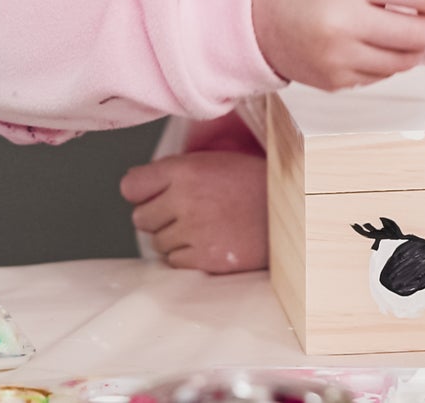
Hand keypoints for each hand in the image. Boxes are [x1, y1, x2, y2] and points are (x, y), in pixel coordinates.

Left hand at [120, 151, 267, 273]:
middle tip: (186, 214)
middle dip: (159, 218)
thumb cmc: (256, 184)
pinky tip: (212, 242)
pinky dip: (190, 257)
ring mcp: (195, 230)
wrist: (293, 209)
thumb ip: (176, 170)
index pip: (131, 186)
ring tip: (206, 228)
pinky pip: (175, 262)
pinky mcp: (205, 258)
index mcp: (186, 169)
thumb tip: (133, 183)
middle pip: (140, 219)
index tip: (155, 197)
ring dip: (176, 239)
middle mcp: (185, 199)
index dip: (142, 193)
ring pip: (158, 243)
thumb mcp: (216, 162)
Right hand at [251, 0, 424, 89]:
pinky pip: (382, 75)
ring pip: (405, 61)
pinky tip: (373, 46)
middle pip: (418, 35)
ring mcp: (340, 59)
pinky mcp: (336, 82)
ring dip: (414, 48)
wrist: (252, 20)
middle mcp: (344, 26)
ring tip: (400, 32)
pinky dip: (388, 62)